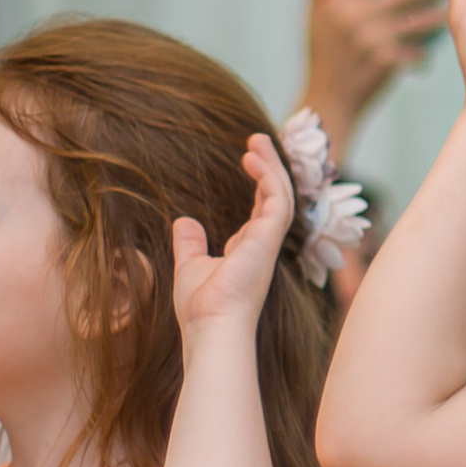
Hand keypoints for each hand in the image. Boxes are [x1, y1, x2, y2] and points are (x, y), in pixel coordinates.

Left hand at [174, 138, 295, 338]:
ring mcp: (268, 242)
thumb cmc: (202, 306)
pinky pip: (278, 200)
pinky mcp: (268, 240)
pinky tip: (253, 158)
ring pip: (281, 195)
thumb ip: (190, 243)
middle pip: (275, 198)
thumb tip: (184, 220)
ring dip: (271, 166)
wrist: (211, 326)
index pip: (262, 211)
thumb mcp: (190, 266)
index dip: (260, 184)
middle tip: (258, 140)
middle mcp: (263, 245)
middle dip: (269, 168)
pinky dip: (269, 177)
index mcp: (249, 251)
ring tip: (256, 140)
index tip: (250, 159)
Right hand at [299, 0, 448, 159]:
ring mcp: (370, 39)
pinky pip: (415, 51)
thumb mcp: (315, 15)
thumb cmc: (323, 58)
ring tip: (454, 9)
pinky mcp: (385, 62)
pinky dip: (424, 50)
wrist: (327, 102)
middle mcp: (354, 15)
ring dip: (437, 16)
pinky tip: (432, 50)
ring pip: (416, 21)